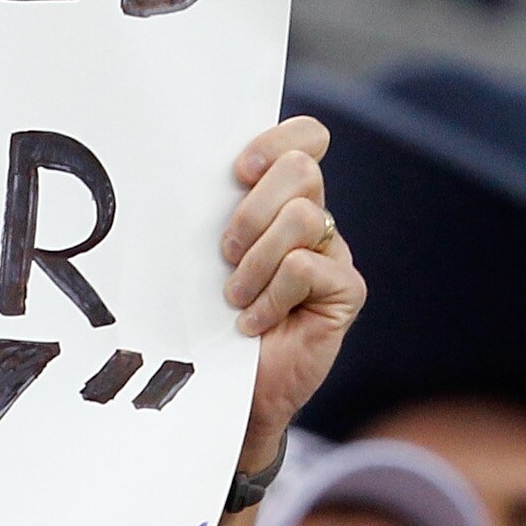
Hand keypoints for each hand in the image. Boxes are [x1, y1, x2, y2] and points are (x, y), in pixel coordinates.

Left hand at [217, 116, 364, 474]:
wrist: (227, 388)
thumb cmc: (206, 317)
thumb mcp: (201, 258)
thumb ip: (209, 214)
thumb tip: (180, 172)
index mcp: (278, 199)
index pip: (305, 138)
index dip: (278, 139)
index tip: (239, 169)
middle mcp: (313, 219)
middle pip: (300, 169)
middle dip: (251, 210)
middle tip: (225, 254)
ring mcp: (333, 253)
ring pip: (303, 217)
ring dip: (256, 261)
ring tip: (234, 296)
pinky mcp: (345, 290)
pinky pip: (307, 267)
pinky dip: (270, 296)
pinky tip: (253, 322)